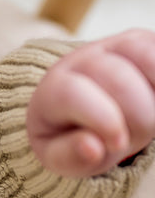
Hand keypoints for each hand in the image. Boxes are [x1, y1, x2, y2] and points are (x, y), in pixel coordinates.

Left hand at [26, 29, 154, 176]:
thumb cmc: (70, 137)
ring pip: (147, 59)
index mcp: (52, 91)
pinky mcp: (141, 40)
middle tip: (134, 138)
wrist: (82, 110)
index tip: (118, 144)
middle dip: (138, 118)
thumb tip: (92, 149)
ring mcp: (112, 46)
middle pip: (118, 80)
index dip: (103, 120)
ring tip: (148, 120)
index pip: (73, 94)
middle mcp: (80, 61)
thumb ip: (70, 157)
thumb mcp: (59, 157)